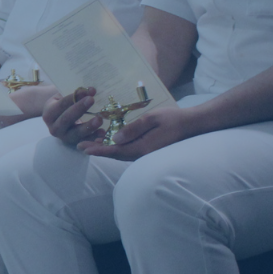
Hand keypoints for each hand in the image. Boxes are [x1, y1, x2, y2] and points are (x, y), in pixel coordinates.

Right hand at [43, 87, 102, 145]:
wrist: (57, 119)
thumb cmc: (61, 104)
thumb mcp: (64, 96)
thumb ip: (76, 93)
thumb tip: (92, 90)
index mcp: (49, 114)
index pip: (62, 105)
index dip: (74, 98)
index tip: (87, 91)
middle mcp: (54, 128)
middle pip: (66, 119)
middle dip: (80, 109)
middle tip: (92, 100)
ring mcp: (63, 137)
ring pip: (76, 133)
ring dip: (88, 126)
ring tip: (99, 119)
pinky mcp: (73, 143)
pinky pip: (85, 141)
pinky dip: (94, 138)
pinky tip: (102, 132)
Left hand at [79, 105, 197, 160]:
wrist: (193, 125)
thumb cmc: (173, 119)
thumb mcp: (152, 119)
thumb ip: (134, 128)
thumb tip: (115, 138)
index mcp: (142, 148)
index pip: (115, 151)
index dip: (98, 150)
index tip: (83, 148)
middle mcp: (142, 154)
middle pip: (115, 154)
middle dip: (97, 150)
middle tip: (79, 146)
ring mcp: (146, 153)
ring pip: (121, 153)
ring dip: (105, 149)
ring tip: (89, 143)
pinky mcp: (148, 149)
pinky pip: (128, 150)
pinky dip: (116, 147)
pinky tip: (109, 141)